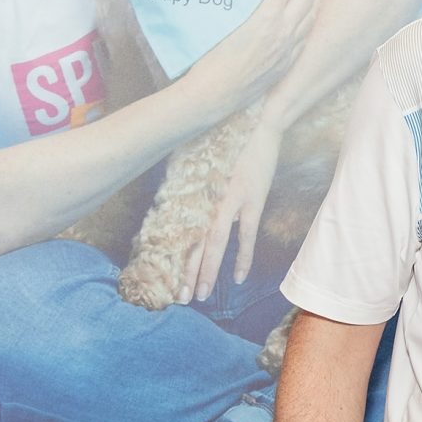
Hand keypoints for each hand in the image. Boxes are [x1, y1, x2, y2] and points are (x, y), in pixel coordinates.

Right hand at [181, 0, 322, 117]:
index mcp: (266, 17)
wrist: (216, 93)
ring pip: (311, 14)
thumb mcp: (225, 20)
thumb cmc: (210, 57)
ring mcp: (288, 48)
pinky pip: (306, 35)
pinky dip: (311, 17)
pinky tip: (311, 11)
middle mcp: (283, 31)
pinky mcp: (287, 62)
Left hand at [185, 126, 283, 302]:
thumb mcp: (196, 155)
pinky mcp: (252, 200)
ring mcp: (231, 203)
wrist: (257, 122)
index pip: (179, 231)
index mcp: (193, 192)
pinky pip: (245, 235)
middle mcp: (207, 201)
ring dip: (207, 271)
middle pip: (193, 244)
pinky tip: (237, 278)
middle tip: (179, 298)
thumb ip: (185, 178)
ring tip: (200, 295)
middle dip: (185, 272)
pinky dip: (241, 257)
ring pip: (215, 244)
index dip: (171, 256)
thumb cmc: (223, 136)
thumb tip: (168, 197)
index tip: (163, 277)